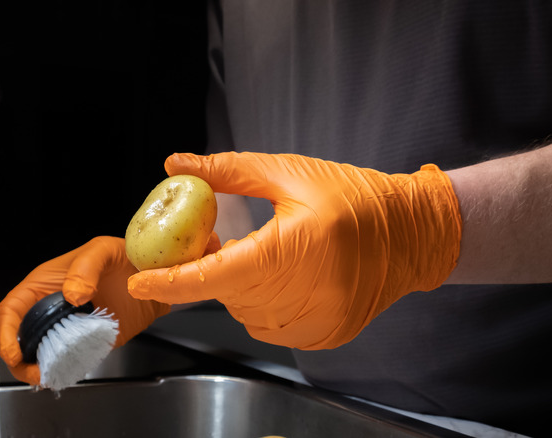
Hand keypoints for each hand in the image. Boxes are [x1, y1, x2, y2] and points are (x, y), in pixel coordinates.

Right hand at [0, 236, 173, 384]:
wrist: (152, 277)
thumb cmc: (124, 257)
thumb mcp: (103, 250)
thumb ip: (86, 268)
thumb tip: (73, 295)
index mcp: (44, 285)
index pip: (11, 309)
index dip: (6, 332)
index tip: (13, 352)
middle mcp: (51, 308)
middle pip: (20, 338)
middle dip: (20, 360)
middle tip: (36, 373)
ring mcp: (69, 327)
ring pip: (41, 353)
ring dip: (41, 368)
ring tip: (50, 376)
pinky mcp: (87, 341)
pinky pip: (69, 359)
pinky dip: (65, 368)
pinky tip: (70, 371)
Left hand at [128, 152, 461, 349]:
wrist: (409, 233)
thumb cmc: (352, 198)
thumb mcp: (289, 173)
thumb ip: (229, 172)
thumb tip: (178, 165)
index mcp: (293, 249)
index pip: (218, 274)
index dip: (174, 280)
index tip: (142, 277)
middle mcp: (305, 293)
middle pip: (228, 293)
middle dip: (213, 269)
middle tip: (219, 241)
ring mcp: (317, 321)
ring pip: (247, 313)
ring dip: (240, 287)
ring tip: (265, 255)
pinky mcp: (325, 335)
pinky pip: (271, 327)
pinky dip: (263, 305)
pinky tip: (283, 279)